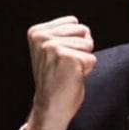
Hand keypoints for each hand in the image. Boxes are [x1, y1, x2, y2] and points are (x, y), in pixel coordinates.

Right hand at [23, 15, 96, 129]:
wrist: (50, 107)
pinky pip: (92, 58)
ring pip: (89, 44)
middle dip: (81, 49)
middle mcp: (42, 37)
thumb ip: (62, 35)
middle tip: (65, 66)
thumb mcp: (52, 50)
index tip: (60, 58)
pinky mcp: (67, 58)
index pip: (74, 22)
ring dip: (83, 60)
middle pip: (83, 31)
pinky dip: (87, 70)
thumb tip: (84, 29)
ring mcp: (53, 47)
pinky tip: (72, 78)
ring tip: (68, 71)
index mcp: (36, 32)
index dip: (74, 42)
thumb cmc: (56, 79)